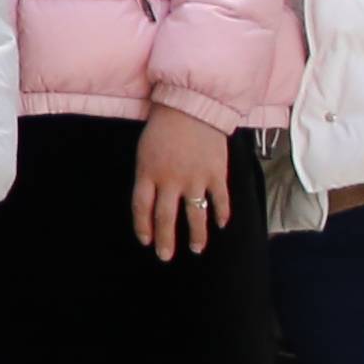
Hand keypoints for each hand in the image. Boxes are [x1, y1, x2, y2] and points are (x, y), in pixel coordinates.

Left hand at [131, 109, 236, 259]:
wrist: (192, 107)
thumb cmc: (163, 127)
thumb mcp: (145, 151)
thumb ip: (148, 176)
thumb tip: (150, 202)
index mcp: (148, 173)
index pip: (141, 208)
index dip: (143, 227)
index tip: (146, 241)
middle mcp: (170, 180)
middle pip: (166, 217)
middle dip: (165, 240)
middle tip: (165, 257)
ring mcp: (195, 178)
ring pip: (195, 214)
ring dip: (196, 235)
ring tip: (196, 249)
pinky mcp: (216, 174)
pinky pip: (220, 199)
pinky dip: (222, 213)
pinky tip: (221, 224)